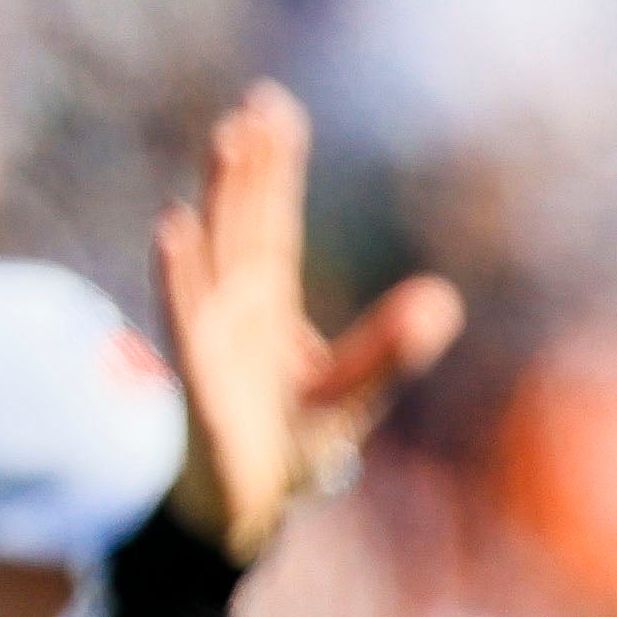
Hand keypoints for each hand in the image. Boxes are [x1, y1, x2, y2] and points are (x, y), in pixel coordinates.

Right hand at [152, 83, 462, 564]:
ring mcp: (212, 337)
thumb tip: (443, 299)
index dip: (273, 167)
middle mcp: (235, 307)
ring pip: (217, 255)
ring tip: (226, 140)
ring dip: (220, 198)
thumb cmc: (293, 443)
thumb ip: (394, 348)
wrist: (249, 508)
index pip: (270, 220)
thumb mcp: (354, 390)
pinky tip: (173, 227)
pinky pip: (188, 318)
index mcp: (268, 301)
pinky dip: (180, 274)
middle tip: (256, 107)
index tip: (275, 108)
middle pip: (244, 223)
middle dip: (249, 167)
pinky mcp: (202, 377)